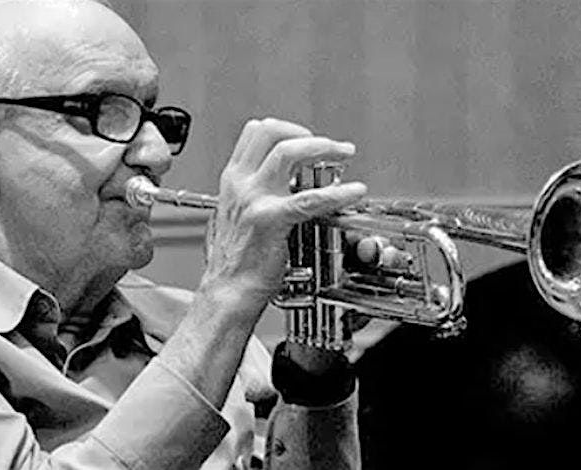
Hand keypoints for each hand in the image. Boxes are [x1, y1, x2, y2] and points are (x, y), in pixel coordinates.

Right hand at [199, 118, 366, 322]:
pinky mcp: (271, 220)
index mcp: (232, 181)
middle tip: (333, 146)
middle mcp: (240, 184)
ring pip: (290, 153)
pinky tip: (353, 193)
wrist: (228, 291)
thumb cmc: (235, 262)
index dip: (286, 128)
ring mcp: (254, 200)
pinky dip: (337, 192)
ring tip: (344, 154)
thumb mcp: (236, 216)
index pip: (256, 132)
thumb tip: (282, 184)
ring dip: (324, 147)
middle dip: (310, 134)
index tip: (306, 137)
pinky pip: (310, 198)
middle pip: (273, 134)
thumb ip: (255, 195)